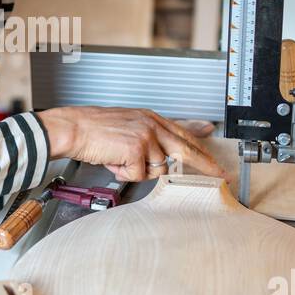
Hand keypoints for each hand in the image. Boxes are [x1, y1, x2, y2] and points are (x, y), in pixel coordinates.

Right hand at [37, 107, 228, 181]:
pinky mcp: (137, 150)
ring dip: (138, 171)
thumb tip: (162, 158)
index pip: (183, 132)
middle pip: (187, 149)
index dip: (201, 144)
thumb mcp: (127, 127)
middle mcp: (152, 125)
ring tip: (119, 160)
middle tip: (221, 174)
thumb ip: (147, 139)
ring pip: (158, 169)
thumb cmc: (93, 130)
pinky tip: (113, 162)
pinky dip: (124, 174)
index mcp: (150, 118)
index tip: (214, 153)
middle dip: (206, 164)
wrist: (74, 128)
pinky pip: (139, 175)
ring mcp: (146, 137)